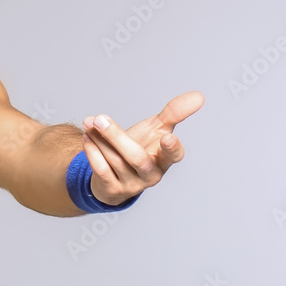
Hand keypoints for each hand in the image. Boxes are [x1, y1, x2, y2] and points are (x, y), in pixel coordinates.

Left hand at [82, 91, 203, 205]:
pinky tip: (87, 136)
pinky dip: (93, 152)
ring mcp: (132, 184)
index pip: (173, 157)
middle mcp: (151, 174)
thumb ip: (174, 113)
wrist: (115, 173)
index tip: (168, 136)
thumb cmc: (141, 147)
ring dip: (100, 139)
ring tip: (90, 121)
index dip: (172, 148)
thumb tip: (198, 96)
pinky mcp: (112, 189)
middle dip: (117, 137)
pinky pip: (102, 171)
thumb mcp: (157, 129)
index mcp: (164, 159)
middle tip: (100, 118)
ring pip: (115, 161)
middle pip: (136, 158)